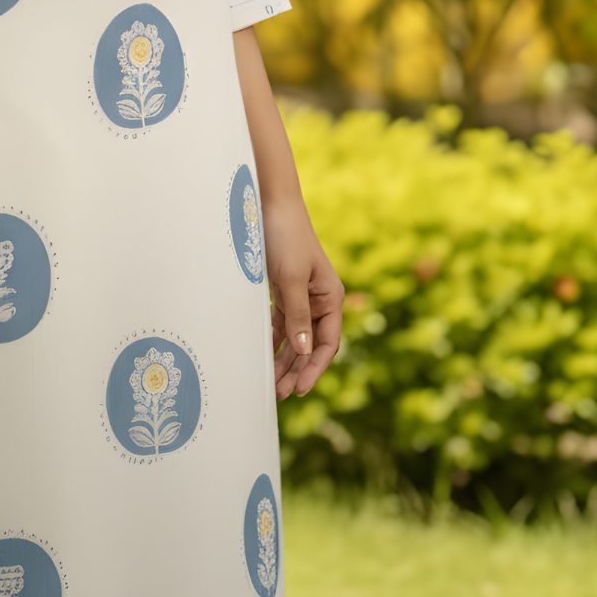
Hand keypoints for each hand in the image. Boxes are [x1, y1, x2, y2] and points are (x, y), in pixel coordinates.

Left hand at [265, 201, 343, 399]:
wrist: (270, 203)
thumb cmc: (286, 236)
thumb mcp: (291, 278)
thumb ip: (298, 315)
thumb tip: (305, 351)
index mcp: (331, 298)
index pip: (328, 343)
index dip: (315, 368)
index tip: (300, 389)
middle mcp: (319, 300)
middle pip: (311, 345)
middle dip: (297, 370)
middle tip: (280, 393)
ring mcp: (301, 296)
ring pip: (295, 338)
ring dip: (285, 360)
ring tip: (272, 383)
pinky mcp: (283, 291)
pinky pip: (282, 324)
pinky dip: (275, 341)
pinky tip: (265, 358)